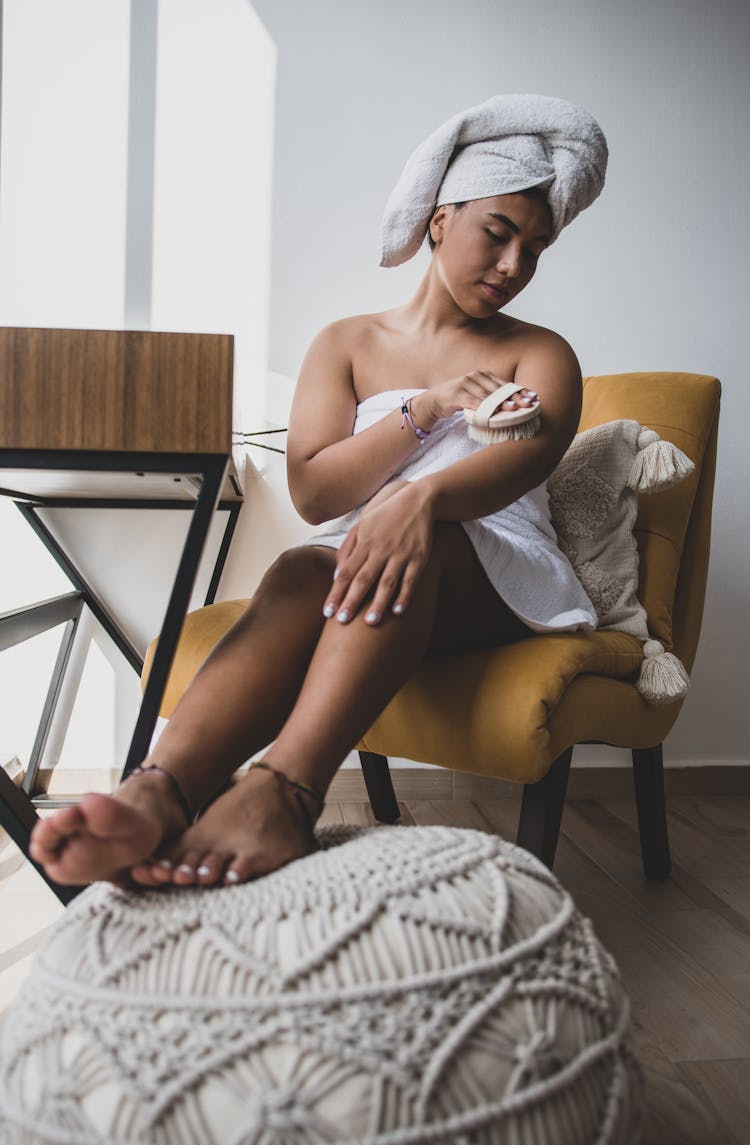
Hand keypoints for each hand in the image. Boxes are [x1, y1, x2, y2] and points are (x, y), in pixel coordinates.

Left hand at [323, 481, 433, 624]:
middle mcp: (380, 549)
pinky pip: (410, 580)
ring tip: (370, 622)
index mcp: (364, 543)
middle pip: (363, 579)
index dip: (336, 593)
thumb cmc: (385, 515)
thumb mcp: (362, 524)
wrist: (418, 499)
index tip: (327, 612)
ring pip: (387, 582)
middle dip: (352, 601)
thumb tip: (336, 573)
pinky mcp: (419, 556)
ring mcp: (400, 553)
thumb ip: (347, 548)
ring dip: (378, 603)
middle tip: (342, 621)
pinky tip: (398, 611)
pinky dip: (404, 596)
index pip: (346, 573)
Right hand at [409, 370, 537, 427]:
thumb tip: (514, 405)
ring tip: (513, 410)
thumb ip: (492, 398)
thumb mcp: (478, 395)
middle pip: (498, 389)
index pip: (505, 384)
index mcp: (484, 375)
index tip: (533, 398)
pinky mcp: (456, 393)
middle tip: (527, 405)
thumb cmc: (459, 399)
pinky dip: (483, 409)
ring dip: (500, 404)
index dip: (519, 391)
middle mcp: (476, 376)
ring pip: (486, 396)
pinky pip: (472, 402)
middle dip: (513, 398)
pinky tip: (492, 415)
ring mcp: (465, 383)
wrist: (434, 401)